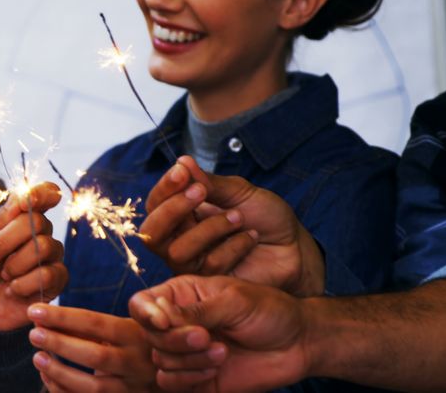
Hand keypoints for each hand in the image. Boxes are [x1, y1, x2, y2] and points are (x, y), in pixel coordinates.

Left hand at [0, 182, 68, 330]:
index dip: (43, 192)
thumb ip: (1, 219)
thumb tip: (22, 195)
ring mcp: (51, 258)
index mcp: (21, 220)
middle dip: (7, 240)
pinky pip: (48, 273)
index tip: (32, 199)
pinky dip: (24, 283)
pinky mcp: (56, 282)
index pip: (43, 196)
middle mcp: (41, 235)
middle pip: (38, 222)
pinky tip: (13, 290)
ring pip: (44, 247)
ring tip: (3, 277)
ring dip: (15, 265)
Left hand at [25, 303, 159, 391]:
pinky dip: (64, 391)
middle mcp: (137, 363)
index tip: (35, 311)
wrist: (175, 373)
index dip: (63, 316)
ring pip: (93, 387)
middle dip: (59, 344)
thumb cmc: (140, 343)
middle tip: (33, 333)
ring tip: (37, 357)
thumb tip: (47, 316)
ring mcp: (132, 388)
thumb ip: (94, 323)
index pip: (96, 323)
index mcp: (137, 335)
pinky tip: (47, 376)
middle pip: (95, 355)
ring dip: (59, 373)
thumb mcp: (128, 326)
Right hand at [128, 276, 310, 391]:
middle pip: (148, 335)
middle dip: (175, 340)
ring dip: (189, 360)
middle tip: (206, 337)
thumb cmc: (269, 311)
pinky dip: (190, 378)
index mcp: (182, 295)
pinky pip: (170, 383)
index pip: (142, 303)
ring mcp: (185, 352)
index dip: (146, 314)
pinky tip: (216, 369)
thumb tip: (161, 317)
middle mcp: (177, 323)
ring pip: (159, 360)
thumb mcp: (234, 300)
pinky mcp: (194, 378)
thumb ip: (196, 310)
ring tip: (222, 352)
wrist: (298, 343)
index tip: (164, 322)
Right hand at [141, 156, 323, 295]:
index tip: (181, 171)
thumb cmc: (265, 217)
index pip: (156, 204)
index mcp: (182, 214)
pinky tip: (251, 237)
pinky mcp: (211, 283)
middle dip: (172, 210)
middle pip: (151, 233)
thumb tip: (182, 162)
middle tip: (199, 192)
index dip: (164, 188)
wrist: (294, 245)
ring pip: (178, 252)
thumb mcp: (239, 192)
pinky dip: (233, 246)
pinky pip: (209, 265)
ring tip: (239, 217)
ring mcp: (194, 264)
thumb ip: (209, 183)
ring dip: (210, 229)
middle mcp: (181, 239)